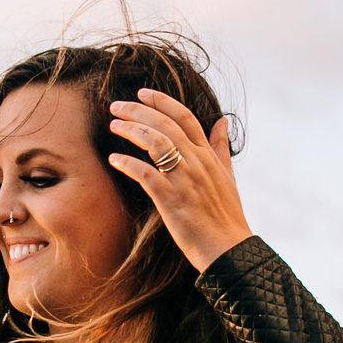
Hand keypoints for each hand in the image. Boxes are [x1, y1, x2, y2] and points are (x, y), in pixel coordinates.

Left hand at [108, 88, 252, 272]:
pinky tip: (114, 159)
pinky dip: (127, 163)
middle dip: (137, 110)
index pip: (185, 116)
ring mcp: (184, 179)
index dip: (162, 101)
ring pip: (154, 142)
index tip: (142, 93)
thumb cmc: (226, 216)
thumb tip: (222, 121)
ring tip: (113, 125)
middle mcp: (196, 162)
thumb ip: (220, 147)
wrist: (228, 248)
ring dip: (130, 130)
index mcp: (208, 155)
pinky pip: (144, 173)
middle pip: (164, 124)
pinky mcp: (171, 199)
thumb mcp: (227, 176)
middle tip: (116, 106)